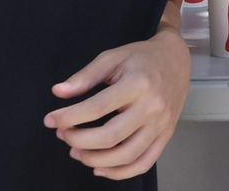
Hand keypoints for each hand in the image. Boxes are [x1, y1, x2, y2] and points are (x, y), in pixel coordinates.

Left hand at [44, 28, 191, 179]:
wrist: (177, 59)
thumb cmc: (142, 57)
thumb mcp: (112, 57)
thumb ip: (85, 76)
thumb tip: (58, 93)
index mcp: (138, 84)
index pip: (97, 108)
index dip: (69, 117)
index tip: (51, 120)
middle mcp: (152, 107)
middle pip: (110, 137)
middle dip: (78, 140)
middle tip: (63, 134)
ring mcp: (161, 125)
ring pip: (126, 156)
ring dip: (95, 160)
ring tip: (77, 151)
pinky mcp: (166, 135)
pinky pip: (144, 163)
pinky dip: (120, 173)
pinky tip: (100, 168)